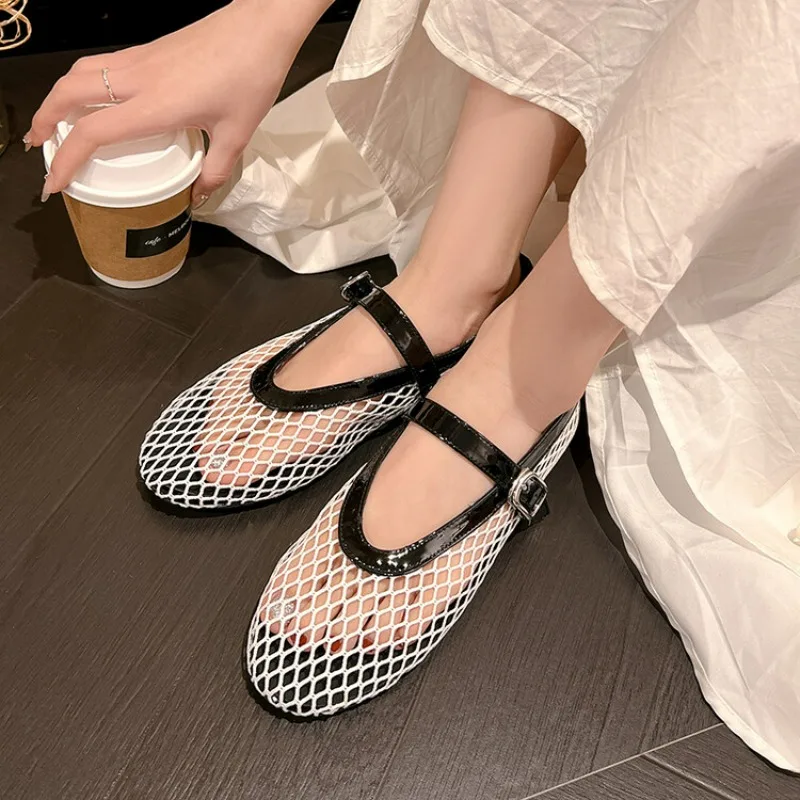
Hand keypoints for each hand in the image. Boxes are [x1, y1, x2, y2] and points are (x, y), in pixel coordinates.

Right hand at [27, 0, 331, 204]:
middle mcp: (137, 79)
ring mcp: (140, 59)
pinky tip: (93, 99)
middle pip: (69, 93)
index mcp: (155, 105)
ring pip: (80, 73)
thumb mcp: (238, 135)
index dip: (66, 160)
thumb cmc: (250, 78)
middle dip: (45, 121)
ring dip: (58, 96)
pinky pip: (101, 64)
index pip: (93, 133)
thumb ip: (215, 170)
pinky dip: (82, 82)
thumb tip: (199, 196)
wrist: (260, 25)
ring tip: (54, 121)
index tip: (53, 184)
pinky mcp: (148, 49)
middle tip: (38, 146)